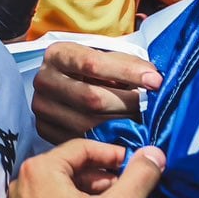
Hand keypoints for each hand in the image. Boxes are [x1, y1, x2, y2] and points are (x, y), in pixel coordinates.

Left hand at [7, 140, 164, 197]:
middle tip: (130, 188)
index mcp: (38, 172)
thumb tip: (155, 153)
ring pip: (59, 190)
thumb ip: (138, 178)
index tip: (135, 163)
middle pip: (69, 169)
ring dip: (90, 194)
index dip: (111, 153)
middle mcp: (21, 186)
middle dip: (102, 177)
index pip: (80, 148)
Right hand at [32, 41, 161, 144]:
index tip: (156, 82)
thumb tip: (154, 80)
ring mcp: (42, 107)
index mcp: (58, 55)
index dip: (127, 73)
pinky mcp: (44, 129)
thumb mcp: (108, 58)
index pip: (92, 63)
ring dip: (121, 125)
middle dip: (128, 104)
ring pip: (88, 124)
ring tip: (139, 122)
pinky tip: (122, 135)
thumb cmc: (95, 71)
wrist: (70, 85)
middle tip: (152, 109)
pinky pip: (82, 142)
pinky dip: (107, 142)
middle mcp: (44, 80)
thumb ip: (129, 65)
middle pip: (92, 99)